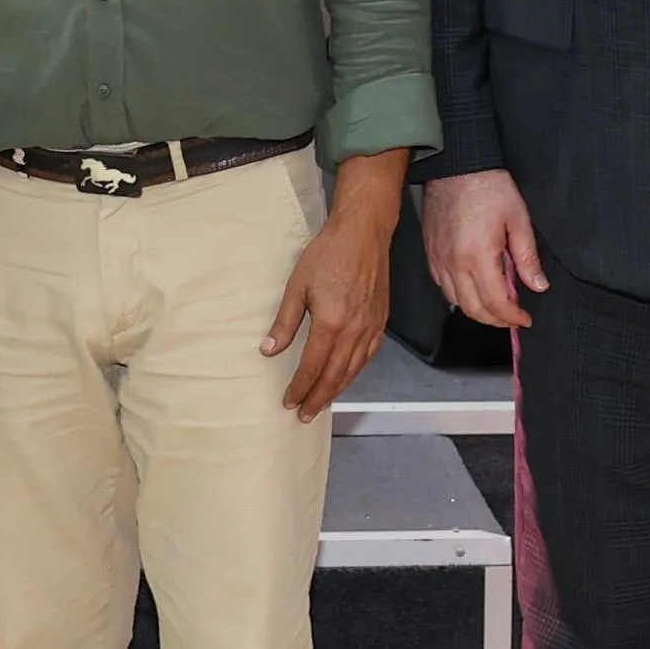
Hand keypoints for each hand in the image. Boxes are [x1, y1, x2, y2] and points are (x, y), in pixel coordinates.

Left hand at [264, 194, 393, 420]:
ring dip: (337, 389)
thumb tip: (268, 349)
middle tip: (305, 415)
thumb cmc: (328, 253)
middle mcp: (354, 331)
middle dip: (318, 398)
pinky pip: (369, 355)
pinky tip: (347, 375)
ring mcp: (371, 327)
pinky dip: (356, 371)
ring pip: (354, 369)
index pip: (313, 367)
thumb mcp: (297, 286)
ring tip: (323, 402)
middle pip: (335, 375)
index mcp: (331, 323)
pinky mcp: (381, 320)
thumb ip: (284, 322)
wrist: (362, 233)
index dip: (300, 387)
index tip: (289, 401)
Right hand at [423, 169, 547, 330]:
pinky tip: (472, 289)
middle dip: (495, 320)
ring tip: (495, 307)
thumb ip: (527, 257)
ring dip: (476, 310)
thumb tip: (538, 285)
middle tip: (512, 318)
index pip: (496, 303)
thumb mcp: (518, 220)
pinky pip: (442, 285)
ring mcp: (439, 259)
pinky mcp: (430, 252)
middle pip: (473, 309)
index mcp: (478, 257)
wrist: (457, 165)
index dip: (512, 317)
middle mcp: (454, 264)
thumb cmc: (490, 188)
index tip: (525, 319)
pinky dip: (458, 295)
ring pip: (455, 301)